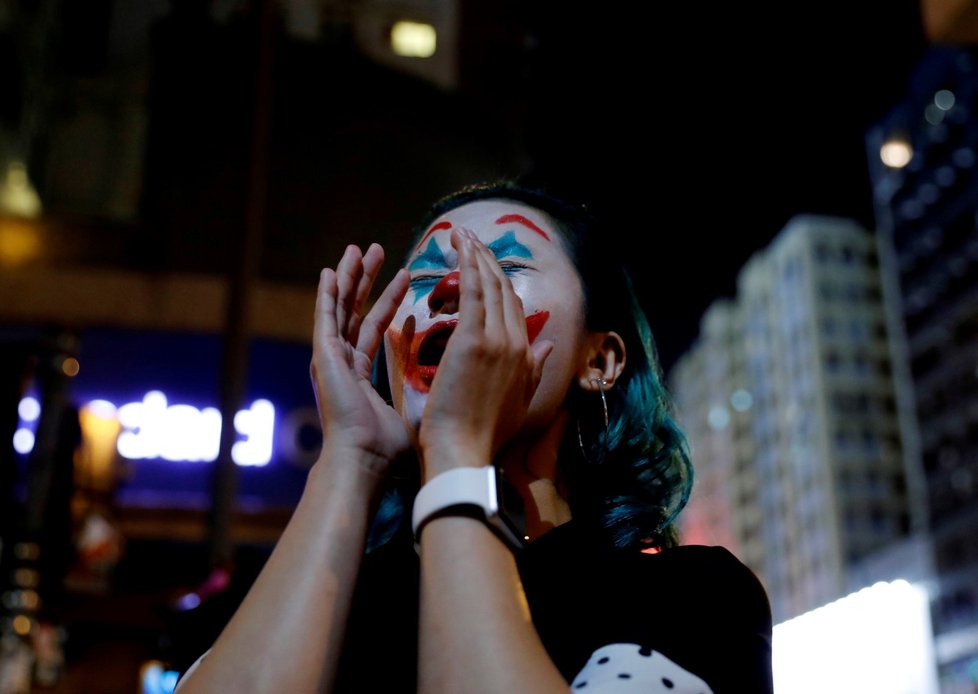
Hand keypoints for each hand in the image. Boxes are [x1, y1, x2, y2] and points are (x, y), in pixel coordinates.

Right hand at [311, 243, 410, 479]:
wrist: (365, 459)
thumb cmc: (390, 447)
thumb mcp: (416, 407)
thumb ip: (428, 386)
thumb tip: (459, 381)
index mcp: (362, 372)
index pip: (378, 325)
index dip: (389, 299)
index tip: (404, 274)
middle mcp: (345, 361)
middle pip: (356, 308)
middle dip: (367, 278)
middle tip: (378, 249)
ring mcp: (332, 358)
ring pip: (340, 306)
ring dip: (350, 276)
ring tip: (357, 248)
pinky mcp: (325, 356)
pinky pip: (325, 317)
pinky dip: (327, 294)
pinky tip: (330, 272)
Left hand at [418, 229, 552, 475]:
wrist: (465, 450)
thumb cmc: (485, 433)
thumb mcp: (520, 401)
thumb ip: (534, 369)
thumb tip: (550, 347)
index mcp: (526, 357)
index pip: (515, 308)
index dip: (500, 282)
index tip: (485, 263)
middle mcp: (516, 343)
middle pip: (503, 291)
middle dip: (487, 261)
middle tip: (470, 238)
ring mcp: (496, 340)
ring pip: (489, 286)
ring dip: (476, 256)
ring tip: (461, 235)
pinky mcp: (472, 341)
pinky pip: (473, 293)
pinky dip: (468, 267)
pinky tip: (460, 248)